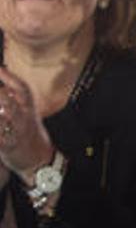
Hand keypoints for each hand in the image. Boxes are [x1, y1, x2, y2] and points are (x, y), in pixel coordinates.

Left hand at [0, 67, 53, 182]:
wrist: (39, 160)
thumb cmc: (29, 133)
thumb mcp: (29, 114)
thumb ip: (16, 99)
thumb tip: (6, 81)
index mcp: (30, 109)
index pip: (23, 89)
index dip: (10, 78)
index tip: (0, 68)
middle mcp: (25, 119)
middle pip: (10, 102)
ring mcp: (17, 133)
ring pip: (3, 121)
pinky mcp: (8, 147)